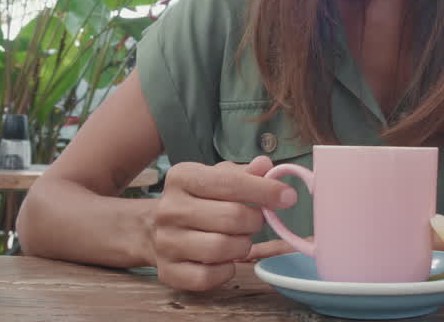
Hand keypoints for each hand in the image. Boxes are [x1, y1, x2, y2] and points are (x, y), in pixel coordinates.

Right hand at [150, 155, 296, 291]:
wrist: (154, 230)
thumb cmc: (198, 200)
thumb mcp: (217, 178)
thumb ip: (244, 173)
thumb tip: (265, 166)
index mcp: (182, 177)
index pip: (230, 182)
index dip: (265, 190)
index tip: (289, 197)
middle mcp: (169, 208)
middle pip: (231, 217)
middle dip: (254, 221)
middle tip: (256, 222)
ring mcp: (165, 242)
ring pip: (221, 248)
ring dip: (242, 246)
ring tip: (240, 240)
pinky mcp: (167, 272)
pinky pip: (207, 277)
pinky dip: (225, 271)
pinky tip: (225, 261)